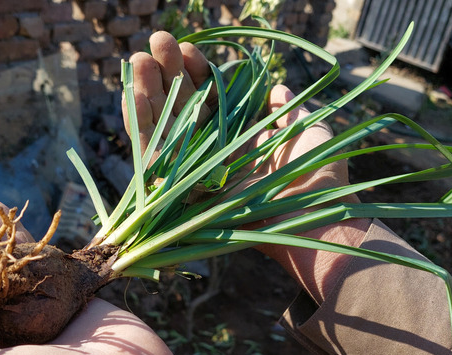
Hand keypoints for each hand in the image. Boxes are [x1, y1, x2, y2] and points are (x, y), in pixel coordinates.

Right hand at [128, 32, 369, 301]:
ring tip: (138, 58)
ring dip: (147, 90)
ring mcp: (193, 172)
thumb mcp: (308, 130)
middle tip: (156, 41)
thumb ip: (290, 107)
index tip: (188, 48)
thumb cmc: (319, 176)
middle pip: (181, 108)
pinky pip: (150, 152)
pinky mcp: (176, 189)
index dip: (197, 73)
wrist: (314, 217)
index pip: (209, 100)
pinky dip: (139, 121)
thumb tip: (278, 86)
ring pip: (161, 125)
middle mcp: (213, 155)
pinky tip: (133, 90)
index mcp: (239, 141)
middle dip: (167, 73)